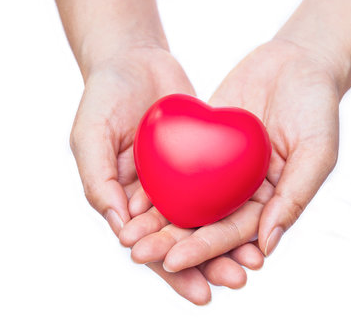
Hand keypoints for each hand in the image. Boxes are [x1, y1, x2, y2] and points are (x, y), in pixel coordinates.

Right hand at [70, 45, 263, 303]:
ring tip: (254, 263)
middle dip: (210, 264)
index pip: (151, 247)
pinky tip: (261, 219)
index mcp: (126, 202)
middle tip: (237, 281)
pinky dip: (237, 205)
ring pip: (207, 219)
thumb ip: (97, 180)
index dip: (174, 271)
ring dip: (230, 243)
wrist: (135, 58)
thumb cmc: (103, 97)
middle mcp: (155, 196)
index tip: (201, 291)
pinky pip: (222, 186)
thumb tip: (119, 227)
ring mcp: (180, 178)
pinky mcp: (202, 157)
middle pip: (185, 240)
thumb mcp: (89, 135)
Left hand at [121, 39, 340, 271]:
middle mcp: (242, 190)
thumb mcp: (317, 151)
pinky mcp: (206, 141)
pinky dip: (156, 180)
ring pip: (186, 198)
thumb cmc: (317, 106)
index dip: (203, 249)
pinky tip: (131, 194)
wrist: (299, 61)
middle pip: (202, 222)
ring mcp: (222, 167)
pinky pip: (178, 163)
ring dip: (156, 219)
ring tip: (127, 234)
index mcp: (268, 202)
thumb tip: (267, 245)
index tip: (173, 262)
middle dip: (170, 241)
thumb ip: (294, 197)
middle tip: (138, 253)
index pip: (232, 233)